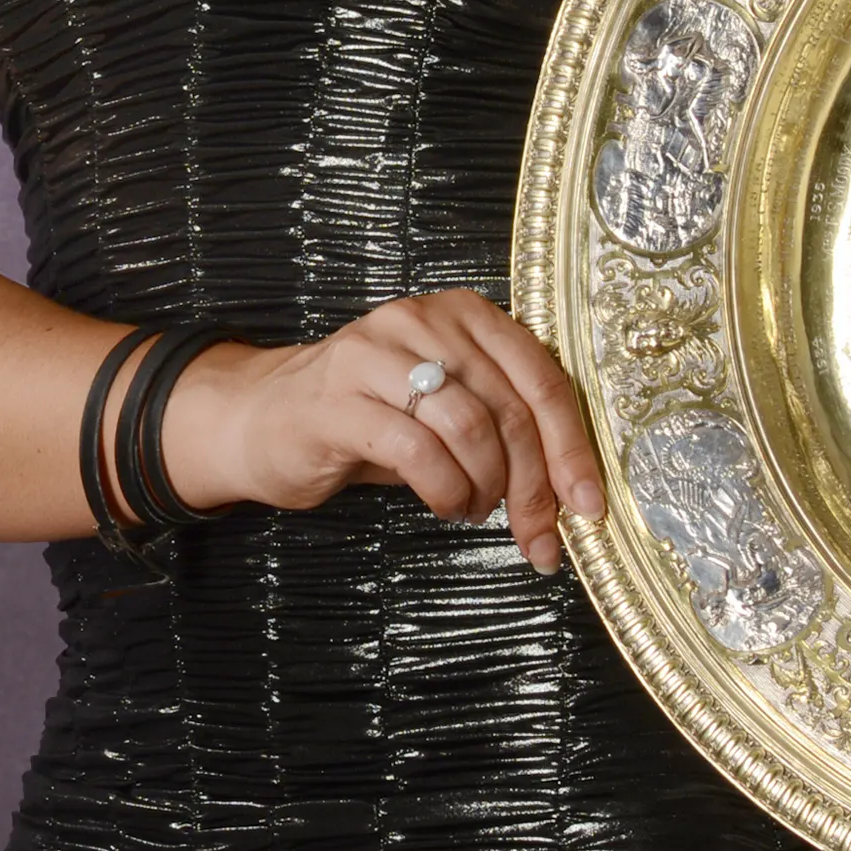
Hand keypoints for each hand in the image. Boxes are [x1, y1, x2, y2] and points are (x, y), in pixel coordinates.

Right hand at [160, 289, 604, 572]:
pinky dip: (446, 492)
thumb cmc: (365, 417)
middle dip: (536, 485)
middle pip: (510, 406)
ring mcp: (375, 355)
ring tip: (475, 510)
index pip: (541, 375)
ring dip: (487, 488)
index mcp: (462, 314)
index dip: (573, 446)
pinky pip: (418, 452)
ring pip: (470, 427)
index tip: (589, 504)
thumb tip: (571, 487)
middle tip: (539, 536)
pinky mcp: (338, 401)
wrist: (260, 417)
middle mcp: (421, 321)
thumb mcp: (444, 404)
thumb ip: (504, 424)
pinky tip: (445, 506)